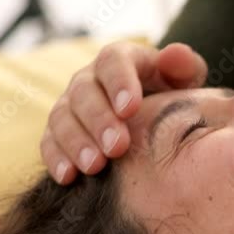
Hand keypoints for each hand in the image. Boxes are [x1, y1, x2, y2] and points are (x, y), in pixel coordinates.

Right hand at [41, 41, 208, 183]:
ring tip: (95, 166)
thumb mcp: (185, 82)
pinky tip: (68, 177)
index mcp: (121, 61)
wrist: (153, 125)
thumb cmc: (172, 100)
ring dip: (76, 142)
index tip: (131, 109)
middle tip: (118, 147)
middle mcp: (89, 79)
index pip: (113, 61)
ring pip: (62, 118)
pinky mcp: (57, 134)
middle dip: (99, 119)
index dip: (119, 83)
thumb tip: (173, 55)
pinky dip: (56, 159)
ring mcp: (70, 106)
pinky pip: (48, 143)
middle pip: (84, 91)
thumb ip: (185, 67)